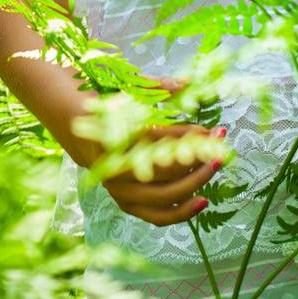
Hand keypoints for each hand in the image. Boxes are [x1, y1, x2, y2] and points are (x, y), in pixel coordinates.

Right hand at [56, 76, 225, 226]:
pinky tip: (203, 202)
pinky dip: (179, 213)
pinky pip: (154, 216)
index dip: (190, 136)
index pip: (159, 140)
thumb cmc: (106, 102)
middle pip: (164, 170)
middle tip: (221, 145)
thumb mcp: (127, 88)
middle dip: (198, 158)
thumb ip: (158, 87)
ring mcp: (118, 189)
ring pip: (163, 197)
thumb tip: (188, 82)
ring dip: (195, 183)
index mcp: (112, 137)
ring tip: (216, 167)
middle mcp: (114, 167)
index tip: (213, 130)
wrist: (76, 127)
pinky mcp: (124, 203)